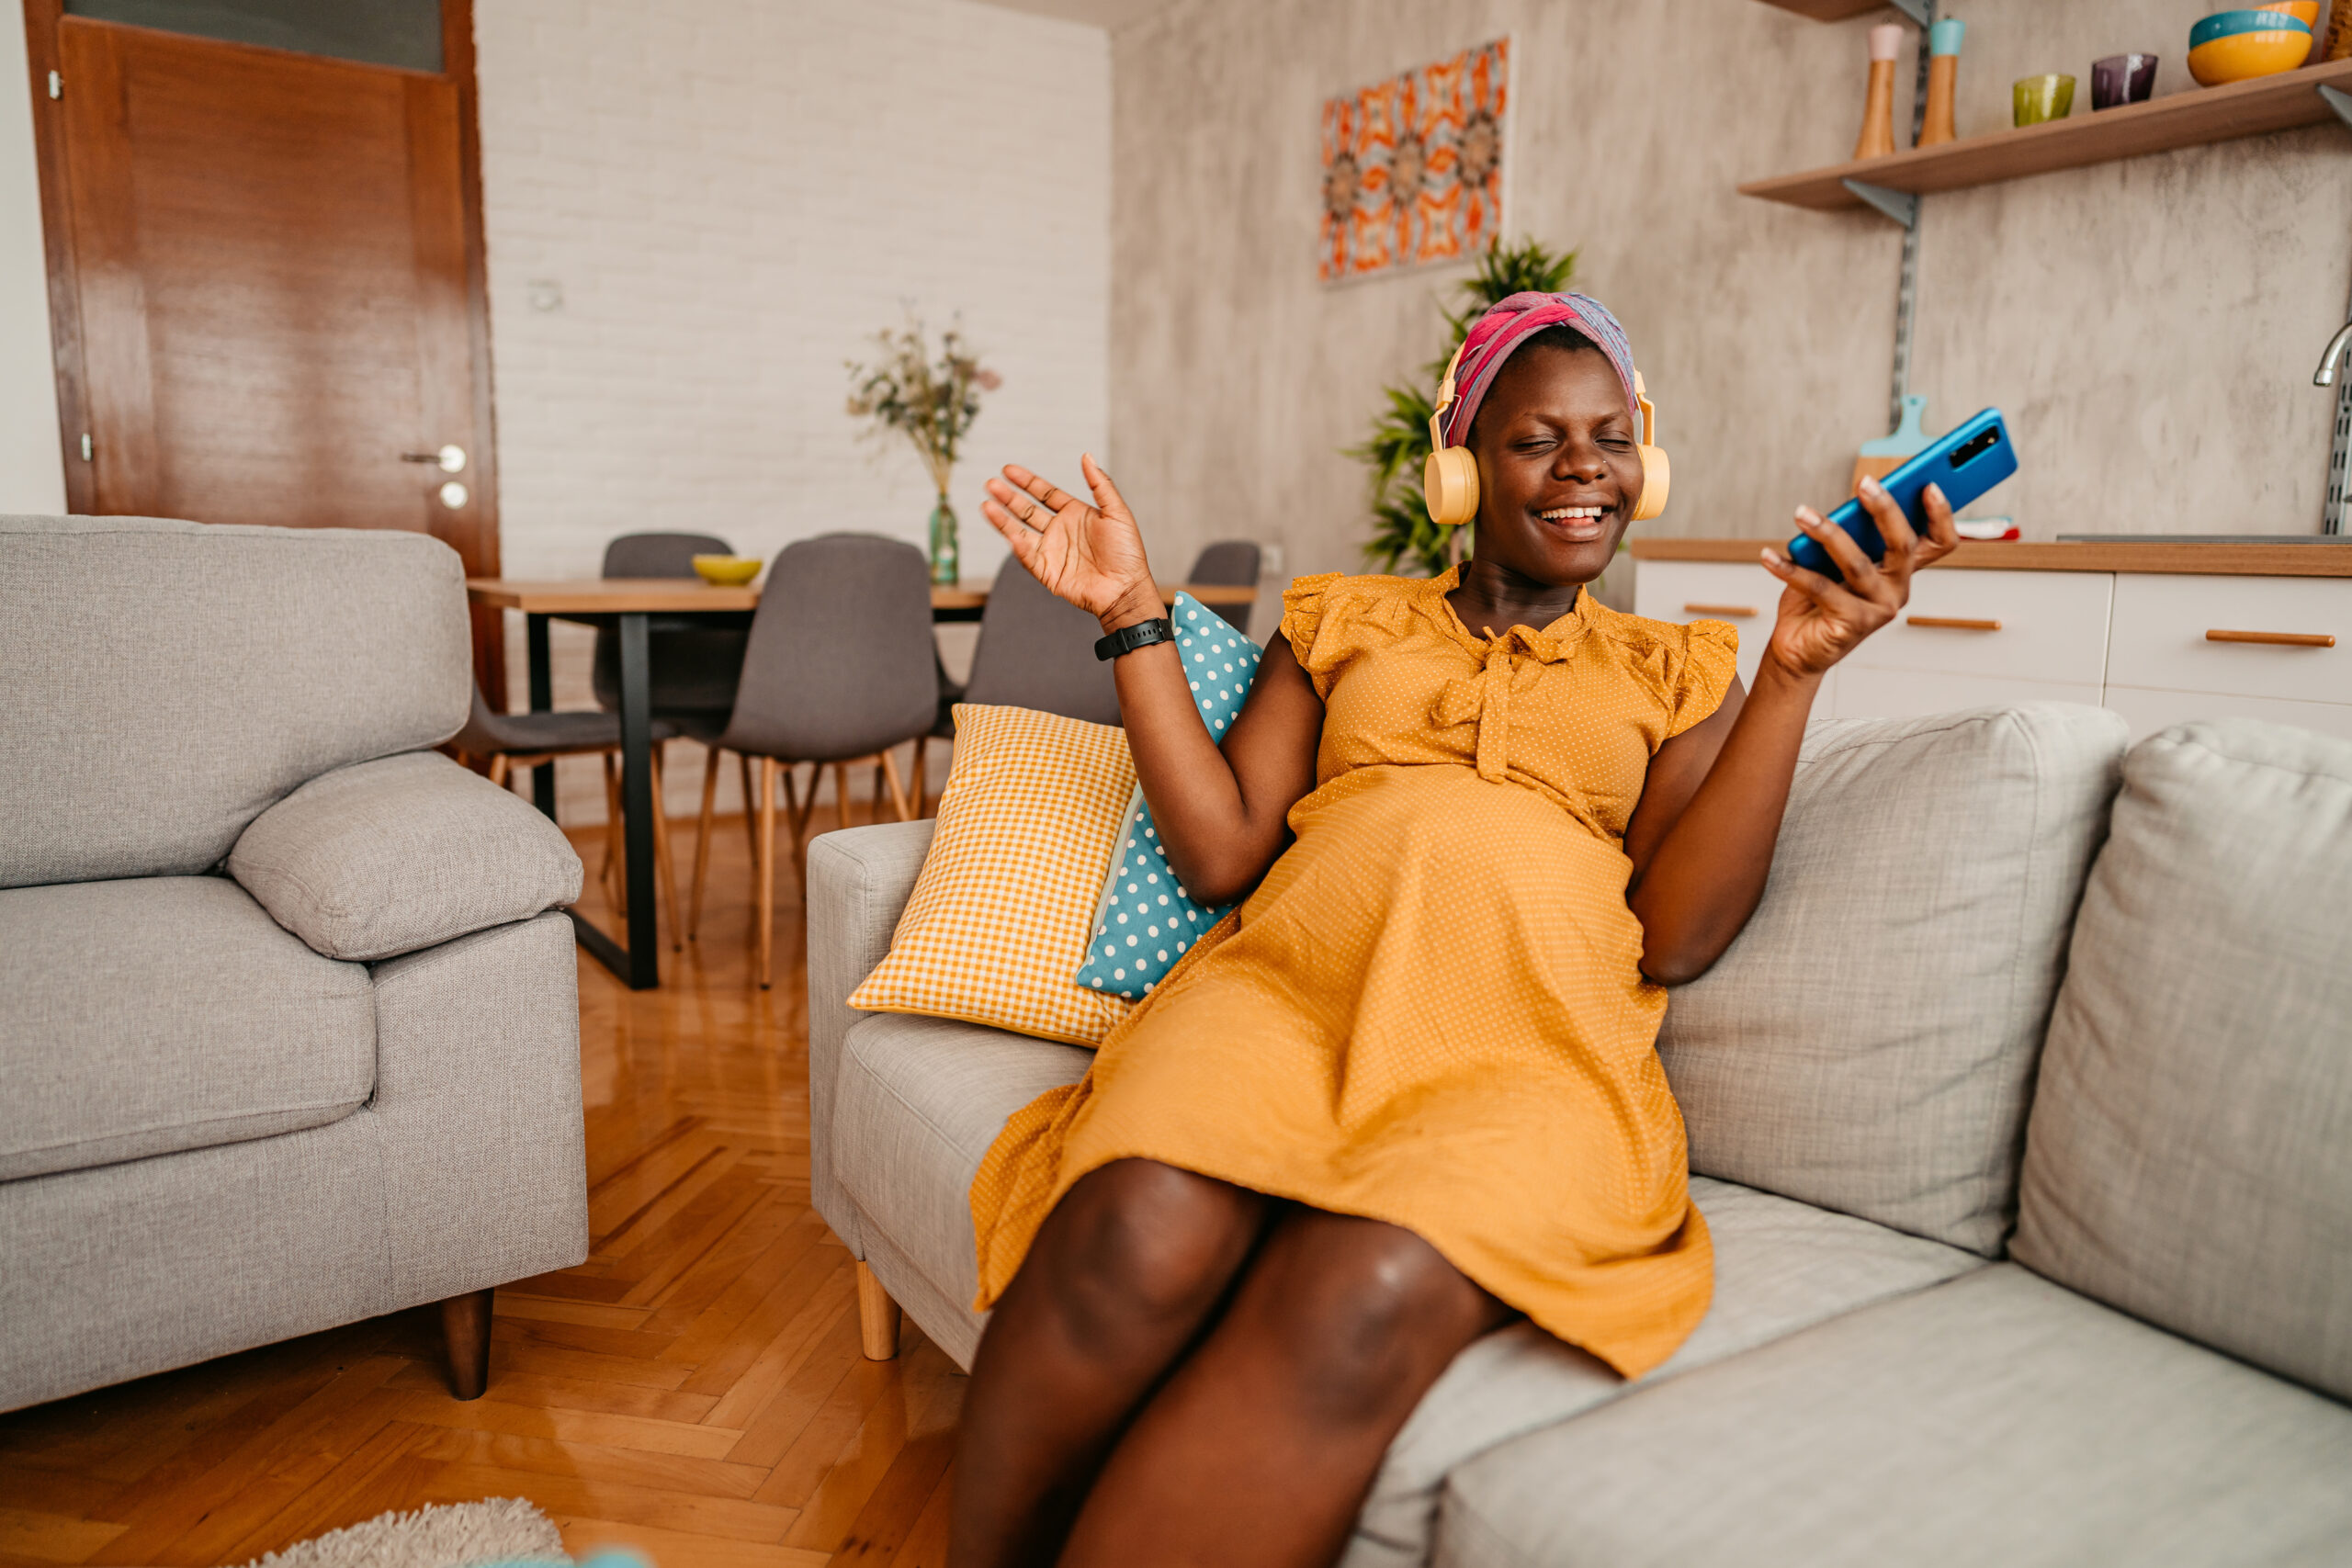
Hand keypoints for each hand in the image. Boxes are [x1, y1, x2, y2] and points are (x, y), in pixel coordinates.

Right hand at [980, 456, 1161, 629]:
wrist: (1126, 588)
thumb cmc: (1127, 553)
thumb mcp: (1117, 512)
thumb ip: (1100, 484)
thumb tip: (1087, 456)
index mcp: (1074, 514)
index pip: (1044, 493)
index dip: (1026, 482)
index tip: (1008, 470)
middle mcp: (1059, 531)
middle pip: (1027, 511)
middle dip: (1008, 498)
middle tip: (991, 485)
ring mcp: (1052, 552)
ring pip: (1020, 532)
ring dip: (1002, 520)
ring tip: (986, 505)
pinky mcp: (1048, 573)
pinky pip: (1029, 557)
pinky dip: (1019, 547)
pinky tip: (1011, 535)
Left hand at [1758, 478, 1960, 680]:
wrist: (1798, 648)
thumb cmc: (1818, 600)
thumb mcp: (1836, 562)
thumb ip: (1850, 538)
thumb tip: (1846, 508)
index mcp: (1901, 570)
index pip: (1940, 543)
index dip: (1942, 515)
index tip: (1928, 485)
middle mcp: (1897, 590)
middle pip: (1903, 545)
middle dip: (1885, 509)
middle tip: (1863, 484)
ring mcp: (1878, 609)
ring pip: (1857, 563)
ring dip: (1827, 533)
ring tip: (1802, 514)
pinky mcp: (1851, 625)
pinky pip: (1819, 588)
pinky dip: (1790, 570)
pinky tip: (1770, 556)